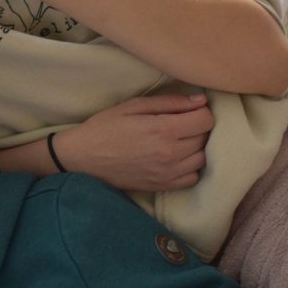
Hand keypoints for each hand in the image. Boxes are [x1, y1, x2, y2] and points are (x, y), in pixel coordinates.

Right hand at [53, 94, 212, 191]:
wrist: (82, 158)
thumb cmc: (105, 127)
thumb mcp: (134, 106)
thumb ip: (170, 102)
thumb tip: (201, 100)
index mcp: (164, 130)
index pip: (206, 120)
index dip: (200, 111)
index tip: (189, 110)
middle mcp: (170, 153)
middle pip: (205, 138)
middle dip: (197, 127)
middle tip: (181, 123)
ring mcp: (167, 173)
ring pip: (202, 158)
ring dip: (196, 148)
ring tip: (179, 140)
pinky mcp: (161, 186)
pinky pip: (192, 178)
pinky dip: (190, 168)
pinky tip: (177, 159)